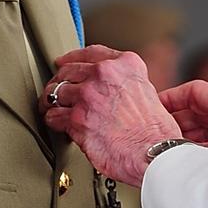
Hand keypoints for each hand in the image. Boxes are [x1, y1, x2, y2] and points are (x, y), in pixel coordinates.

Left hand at [42, 45, 181, 186]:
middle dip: (60, 82)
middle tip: (57, 91)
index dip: (73, 58)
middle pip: (68, 70)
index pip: (90, 53)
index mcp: (125, 65)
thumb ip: (123, 82)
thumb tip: (106, 86)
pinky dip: (54, 121)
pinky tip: (59, 125)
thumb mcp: (146, 91)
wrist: (153, 154)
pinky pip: (53, 116)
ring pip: (56, 92)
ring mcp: (88, 95)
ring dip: (53, 102)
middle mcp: (105, 75)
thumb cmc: (154, 132)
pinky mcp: (77, 118)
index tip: (65, 61)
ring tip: (54, 109)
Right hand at [159, 80, 207, 159]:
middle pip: (199, 111)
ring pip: (205, 127)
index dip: (174, 97)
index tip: (157, 104)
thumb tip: (172, 148)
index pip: (197, 91)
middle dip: (177, 120)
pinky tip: (188, 156)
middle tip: (158, 129)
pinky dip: (199, 146)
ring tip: (170, 146)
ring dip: (187, 136)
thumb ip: (195, 145)